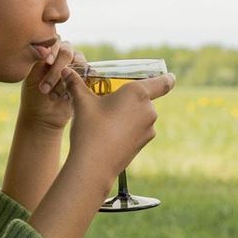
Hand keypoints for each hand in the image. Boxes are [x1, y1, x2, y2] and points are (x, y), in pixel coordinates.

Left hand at [19, 39, 84, 130]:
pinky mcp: (85, 79)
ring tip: (55, 95)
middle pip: (67, 51)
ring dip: (67, 79)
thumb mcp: (32, 77)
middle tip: (45, 88)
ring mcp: (75, 68)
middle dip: (57, 69)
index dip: (53, 50)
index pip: (54, 41)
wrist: (44, 118)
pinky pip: (89, 74)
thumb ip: (40, 60)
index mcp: (48, 53)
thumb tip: (46, 48)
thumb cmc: (34, 97)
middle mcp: (63, 58)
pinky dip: (80, 83)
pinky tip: (67, 95)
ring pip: (79, 62)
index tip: (47, 62)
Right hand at [60, 65, 175, 185]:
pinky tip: (111, 132)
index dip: (168, 78)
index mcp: (138, 93)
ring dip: (129, 113)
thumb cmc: (90, 129)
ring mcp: (149, 128)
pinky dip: (129, 127)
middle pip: (145, 98)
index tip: (171, 76)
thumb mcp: (82, 103)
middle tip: (111, 100)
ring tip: (107, 119)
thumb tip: (66, 72)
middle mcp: (149, 109)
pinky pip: (139, 128)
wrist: (94, 165)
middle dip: (131, 98)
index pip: (163, 82)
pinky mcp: (145, 142)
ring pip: (141, 114)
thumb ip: (76, 84)